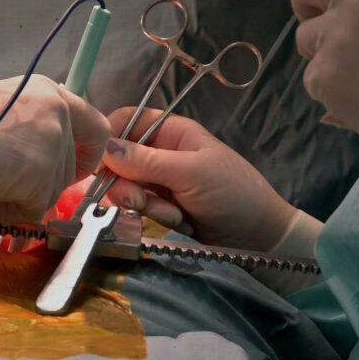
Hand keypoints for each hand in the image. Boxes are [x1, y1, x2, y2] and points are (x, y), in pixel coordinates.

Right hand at [0, 75, 109, 225]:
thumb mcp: (1, 109)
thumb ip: (28, 130)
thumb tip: (33, 165)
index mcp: (49, 93)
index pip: (95, 129)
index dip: (85, 157)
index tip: (68, 172)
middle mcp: (58, 114)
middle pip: (66, 171)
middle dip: (35, 187)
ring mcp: (53, 144)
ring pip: (49, 193)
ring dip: (15, 201)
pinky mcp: (41, 176)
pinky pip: (32, 211)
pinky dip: (5, 214)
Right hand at [100, 108, 296, 250]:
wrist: (258, 238)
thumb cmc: (234, 194)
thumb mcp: (191, 173)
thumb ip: (146, 162)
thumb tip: (104, 149)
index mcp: (171, 132)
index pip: (127, 121)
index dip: (109, 138)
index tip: (101, 164)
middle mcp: (160, 152)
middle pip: (119, 159)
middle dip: (126, 183)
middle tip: (140, 201)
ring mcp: (159, 181)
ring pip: (126, 187)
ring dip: (144, 204)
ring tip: (174, 215)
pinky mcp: (160, 206)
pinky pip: (138, 208)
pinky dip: (154, 217)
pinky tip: (179, 222)